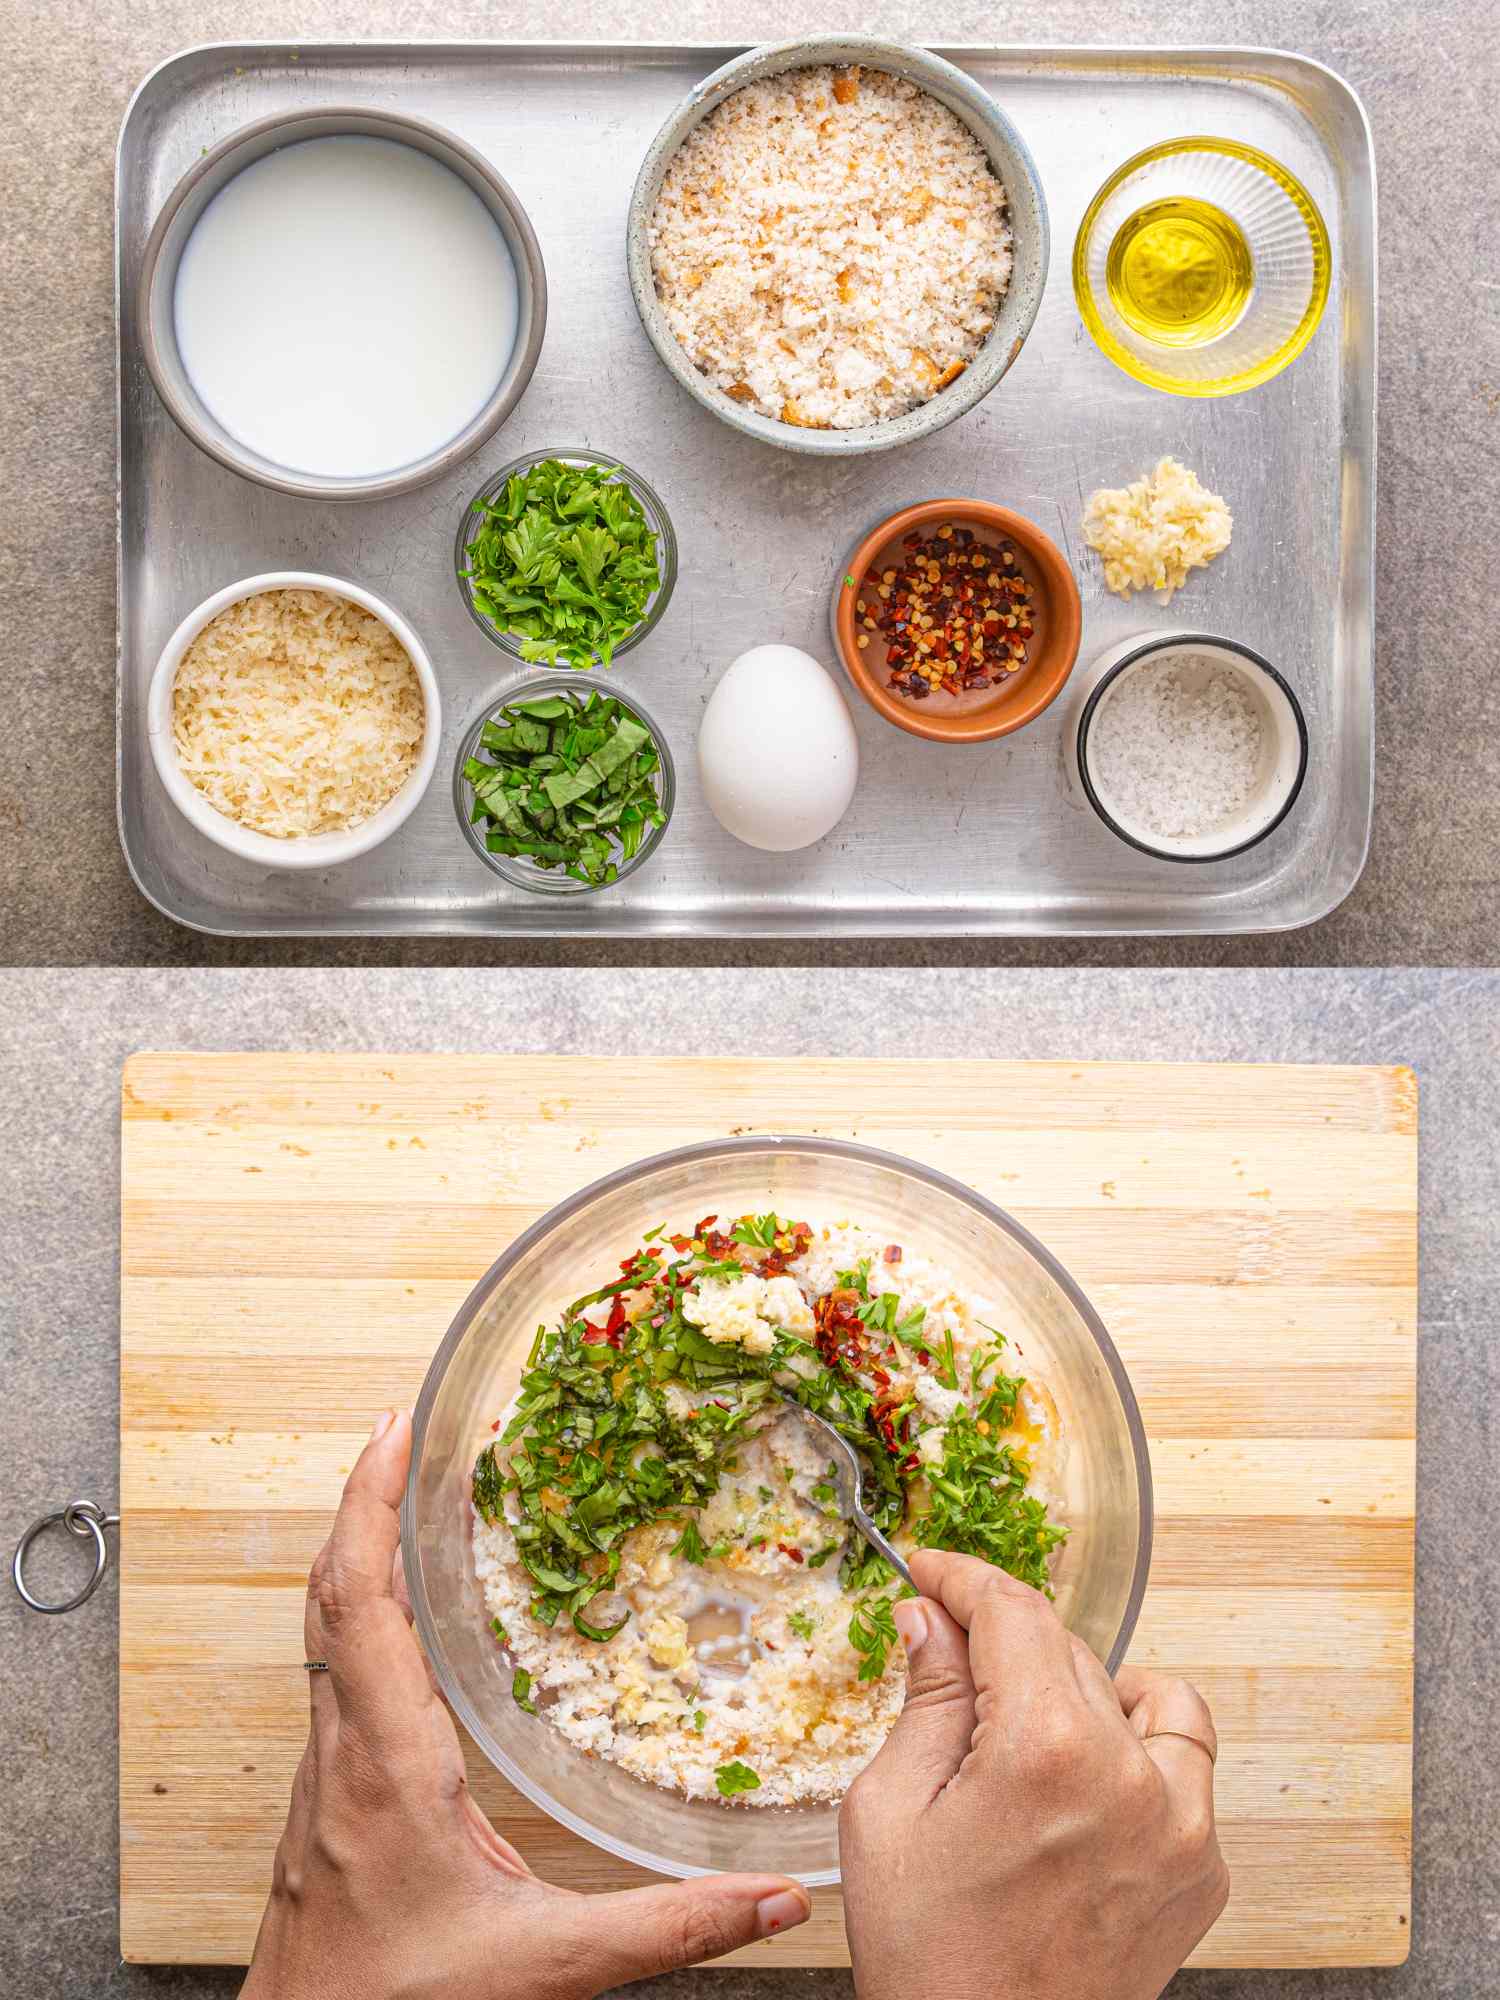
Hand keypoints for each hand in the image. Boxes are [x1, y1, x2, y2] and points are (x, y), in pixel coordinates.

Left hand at [242, 1410, 809, 1999]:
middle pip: (331, 1593)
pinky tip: (403, 1616)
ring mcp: (322, 1771)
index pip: (358, 1600)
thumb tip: (773, 1901)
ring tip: (409, 1497)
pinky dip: (360, 1610)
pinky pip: (333, 1670)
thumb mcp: (545, 1965)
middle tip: (406, 1434)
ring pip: (323, 1631)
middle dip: (364, 1500)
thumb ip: (665, 1929)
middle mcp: (341, 1750)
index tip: (394, 1431)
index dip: (369, 1504)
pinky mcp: (326, 1795)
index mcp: (386, 1762)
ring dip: (360, 1552)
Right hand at [839, 1550, 1227, 1999]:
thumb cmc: (932, 1961)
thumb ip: (923, 1698)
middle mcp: (1131, 1777)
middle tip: (950, 1662)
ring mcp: (1182, 1827)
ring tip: (1028, 1730)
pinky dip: (1137, 1754)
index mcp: (1047, 1751)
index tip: (931, 1573)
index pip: (1013, 1612)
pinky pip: (1184, 1767)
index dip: (963, 1578)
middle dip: (1004, 1643)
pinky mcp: (1203, 1870)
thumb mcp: (889, 1814)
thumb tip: (929, 1618)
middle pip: (1070, 1648)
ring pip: (1144, 1695)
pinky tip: (1080, 1790)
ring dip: (1086, 1688)